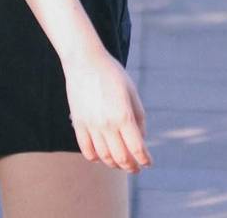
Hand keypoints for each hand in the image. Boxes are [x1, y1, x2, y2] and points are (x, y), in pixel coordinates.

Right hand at [63, 48, 151, 172]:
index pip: (137, 148)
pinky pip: (87, 150)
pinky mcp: (78, 123)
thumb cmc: (111, 72)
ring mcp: (91, 125)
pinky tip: (102, 156)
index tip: (148, 163)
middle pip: (121, 158)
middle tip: (136, 167)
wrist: (84, 60)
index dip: (145, 160)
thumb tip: (141, 138)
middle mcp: (107, 124)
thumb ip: (139, 116)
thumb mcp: (132, 91)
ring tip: (121, 163)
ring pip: (104, 157)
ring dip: (115, 164)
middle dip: (131, 166)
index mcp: (123, 115)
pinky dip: (95, 158)